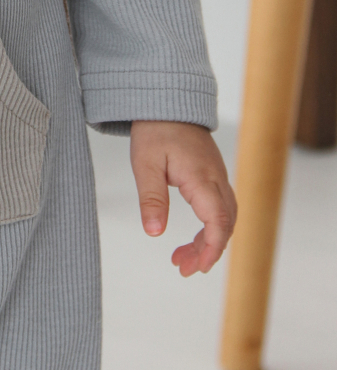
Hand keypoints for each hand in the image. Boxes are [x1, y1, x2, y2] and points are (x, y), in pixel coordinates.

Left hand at [129, 120, 236, 276]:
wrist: (167, 101)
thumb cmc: (155, 129)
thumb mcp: (145, 164)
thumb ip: (151, 198)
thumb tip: (154, 232)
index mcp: (201, 177)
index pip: (218, 220)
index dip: (212, 248)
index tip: (199, 267)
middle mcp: (216, 179)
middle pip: (225, 224)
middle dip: (207, 251)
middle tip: (183, 268)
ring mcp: (217, 177)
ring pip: (224, 217)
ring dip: (208, 241)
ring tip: (182, 258)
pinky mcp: (212, 176)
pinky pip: (219, 208)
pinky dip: (209, 227)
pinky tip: (192, 238)